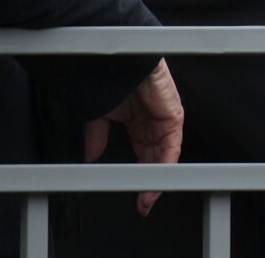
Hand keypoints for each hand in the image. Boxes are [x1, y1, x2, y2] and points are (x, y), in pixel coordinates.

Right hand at [83, 59, 183, 216]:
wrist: (121, 62)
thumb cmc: (113, 79)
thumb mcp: (101, 115)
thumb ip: (97, 138)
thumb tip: (90, 157)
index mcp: (139, 122)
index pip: (144, 154)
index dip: (139, 174)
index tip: (136, 193)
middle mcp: (154, 123)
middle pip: (156, 158)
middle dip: (151, 182)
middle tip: (144, 203)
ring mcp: (165, 120)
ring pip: (165, 155)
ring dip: (158, 178)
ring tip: (148, 197)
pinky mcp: (173, 117)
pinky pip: (172, 144)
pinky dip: (166, 163)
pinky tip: (158, 178)